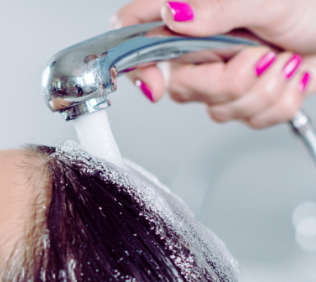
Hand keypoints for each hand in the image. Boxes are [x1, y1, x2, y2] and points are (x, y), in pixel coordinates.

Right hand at [111, 0, 315, 127]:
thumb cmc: (311, 5)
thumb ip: (216, 6)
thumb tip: (174, 13)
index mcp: (189, 15)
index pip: (133, 33)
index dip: (134, 64)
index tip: (157, 85)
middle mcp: (197, 47)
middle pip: (179, 89)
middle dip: (228, 83)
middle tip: (258, 55)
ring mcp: (217, 76)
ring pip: (217, 110)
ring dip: (262, 90)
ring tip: (280, 60)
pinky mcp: (240, 99)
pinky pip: (247, 120)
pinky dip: (277, 103)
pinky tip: (285, 76)